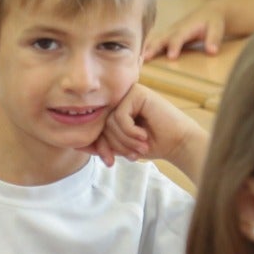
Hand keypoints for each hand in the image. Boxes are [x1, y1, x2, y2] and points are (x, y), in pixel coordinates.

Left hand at [91, 83, 206, 176]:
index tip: (109, 161)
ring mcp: (128, 93)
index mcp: (114, 108)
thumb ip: (101, 144)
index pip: (95, 127)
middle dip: (114, 145)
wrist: (178, 143)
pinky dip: (130, 131)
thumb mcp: (120, 146)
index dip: (100, 146)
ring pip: (109, 121)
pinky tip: (143, 136)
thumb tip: (75, 145)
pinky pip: (120, 116)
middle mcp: (119, 98)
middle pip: (101, 124)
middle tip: (130, 156)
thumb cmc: (152, 145)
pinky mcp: (137, 92)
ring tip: (140, 147)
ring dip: (124, 140)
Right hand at [143, 6, 226, 60]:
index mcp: (187, 26)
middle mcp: (175, 28)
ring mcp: (169, 32)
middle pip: (162, 38)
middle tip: (145, 58)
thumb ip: (214, 39)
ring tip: (136, 59)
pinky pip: (154, 42)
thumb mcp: (217, 28)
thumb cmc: (213, 21)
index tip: (171, 57)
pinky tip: (137, 57)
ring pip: (155, 39)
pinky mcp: (167, 36)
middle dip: (153, 47)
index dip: (174, 46)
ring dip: (146, 48)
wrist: (208, 12)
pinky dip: (145, 48)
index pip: (179, 37)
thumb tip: (212, 51)